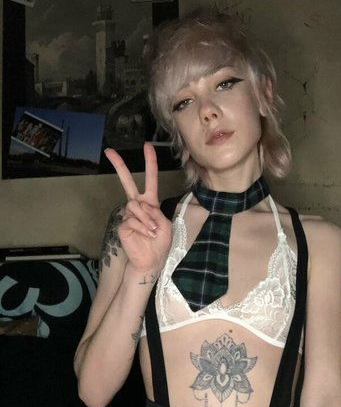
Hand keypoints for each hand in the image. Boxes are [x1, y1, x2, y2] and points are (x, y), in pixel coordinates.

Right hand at [104, 143, 171, 273]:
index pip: (150, 179)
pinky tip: (146, 235)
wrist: (151, 260)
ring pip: (135, 206)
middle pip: (128, 182)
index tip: (147, 146)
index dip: (150, 162)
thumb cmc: (159, 243)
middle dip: (119, 166)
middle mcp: (138, 205)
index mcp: (150, 203)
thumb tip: (140, 208)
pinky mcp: (123, 225)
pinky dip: (143, 228)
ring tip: (152, 231)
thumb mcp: (165, 225)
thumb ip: (155, 213)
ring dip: (147, 219)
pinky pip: (132, 220)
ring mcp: (129, 214)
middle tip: (108, 151)